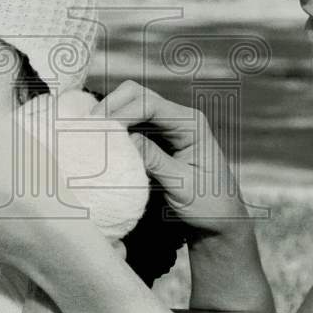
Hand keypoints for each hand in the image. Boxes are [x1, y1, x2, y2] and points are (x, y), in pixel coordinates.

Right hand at [95, 79, 252, 234]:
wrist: (222, 218)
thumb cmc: (208, 204)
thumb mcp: (181, 185)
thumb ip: (155, 161)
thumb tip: (127, 138)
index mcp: (191, 124)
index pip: (151, 104)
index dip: (123, 112)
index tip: (101, 128)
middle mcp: (180, 117)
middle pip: (139, 95)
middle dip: (113, 105)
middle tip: (91, 126)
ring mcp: (169, 125)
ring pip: (133, 104)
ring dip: (112, 114)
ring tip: (93, 132)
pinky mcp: (160, 137)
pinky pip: (134, 122)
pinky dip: (118, 126)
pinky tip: (105, 139)